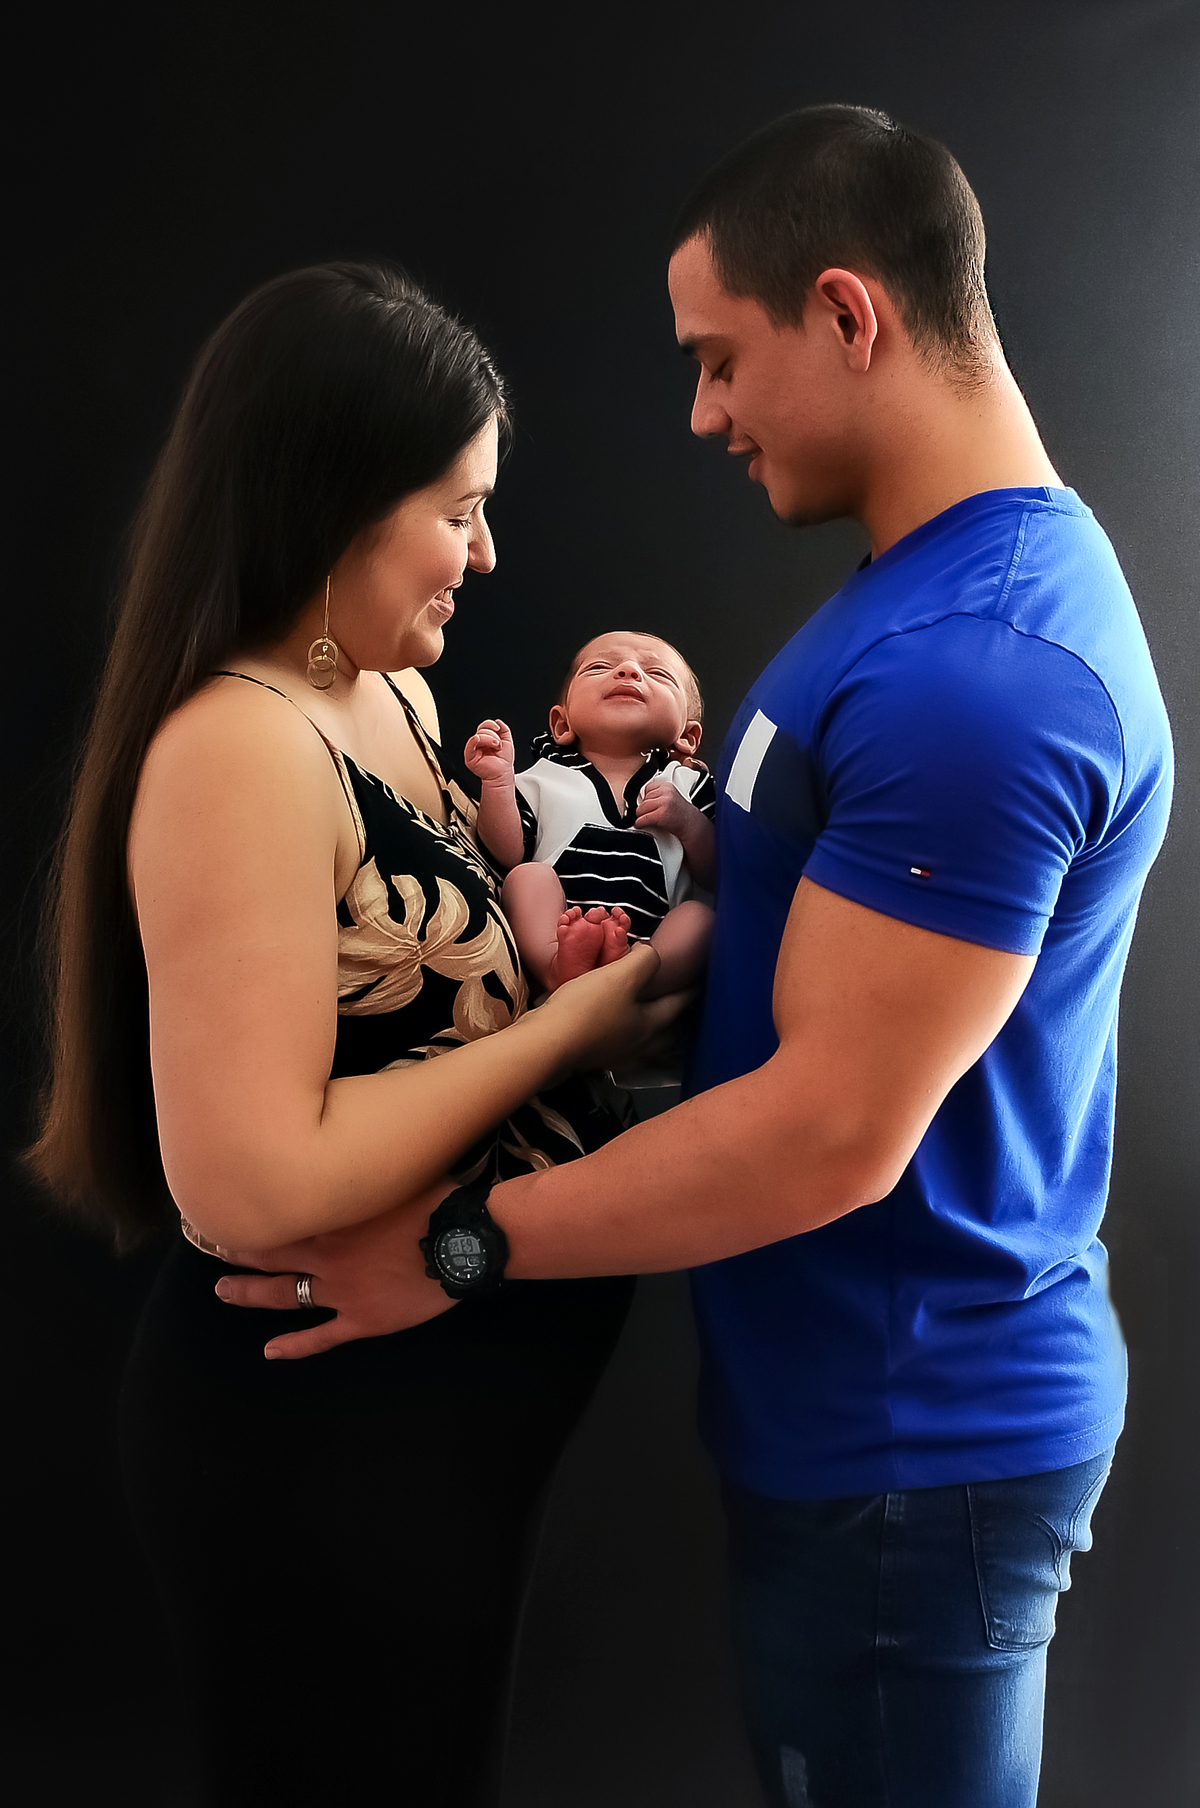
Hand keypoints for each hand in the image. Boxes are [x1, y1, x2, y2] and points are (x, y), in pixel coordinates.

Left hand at [214, 1178, 458, 1357]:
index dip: (252, 1217)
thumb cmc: (435, 1201)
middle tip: (213, 1250)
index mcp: (333, 1218)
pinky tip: (271, 1351)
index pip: (280, 1217)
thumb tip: (350, 1149)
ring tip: (225, 1292)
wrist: (463, 1242)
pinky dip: (295, 1346)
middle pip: (271, 1255)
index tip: (227, 1210)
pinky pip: (321, 1337)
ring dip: (252, 1294)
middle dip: (239, 1253)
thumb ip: (364, 1174)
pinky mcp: (363, 1320)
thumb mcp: (392, 1174)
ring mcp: (342, 1291)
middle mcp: (328, 1255)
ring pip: (285, 1294)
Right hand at [464, 718, 515, 787]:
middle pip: (481, 729)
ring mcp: (473, 749)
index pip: (484, 726)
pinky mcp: (470, 756)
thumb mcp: (507, 741)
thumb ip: (504, 729)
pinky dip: (476, 740)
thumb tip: (498, 721)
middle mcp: (478, 743)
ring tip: (495, 747)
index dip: (491, 725)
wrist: (502, 774)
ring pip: (478, 735)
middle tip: (498, 744)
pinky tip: (483, 742)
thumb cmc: (503, 761)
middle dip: (493, 735)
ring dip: (490, 739)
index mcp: (485, 739)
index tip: (498, 729)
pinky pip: (471, 743)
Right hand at [539, 941, 688, 1067]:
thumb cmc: (587, 1008)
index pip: (678, 1004)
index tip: (700, 980)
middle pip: (667, 1034)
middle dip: (676, 1021)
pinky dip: (627, 1039)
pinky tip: (618, 1033)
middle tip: (678, 1005)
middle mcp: (638, 1046)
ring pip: (645, 1045)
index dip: (690, 989)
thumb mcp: (621, 975)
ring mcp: (616, 1056)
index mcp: (649, 1026)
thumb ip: (644, 960)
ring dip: (654, 1035)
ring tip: (653, 1022)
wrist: (546, 1042)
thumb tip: (648, 953)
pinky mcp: (594, 1058)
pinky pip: (621, 1048)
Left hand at [636, 779, 704, 841]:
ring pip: (641, 809)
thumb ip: (658, 795)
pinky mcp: (661, 815)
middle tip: (648, 813)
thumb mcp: (671, 797)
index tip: (648, 805)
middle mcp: (666, 793)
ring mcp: (664, 803)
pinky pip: (643, 818)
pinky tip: (642, 824)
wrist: (691, 824)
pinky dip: (640, 823)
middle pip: (643, 799)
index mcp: (667, 786)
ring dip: (641, 816)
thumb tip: (640, 799)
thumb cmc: (681, 813)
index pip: (647, 788)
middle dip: (644, 808)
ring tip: (647, 818)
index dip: (647, 798)